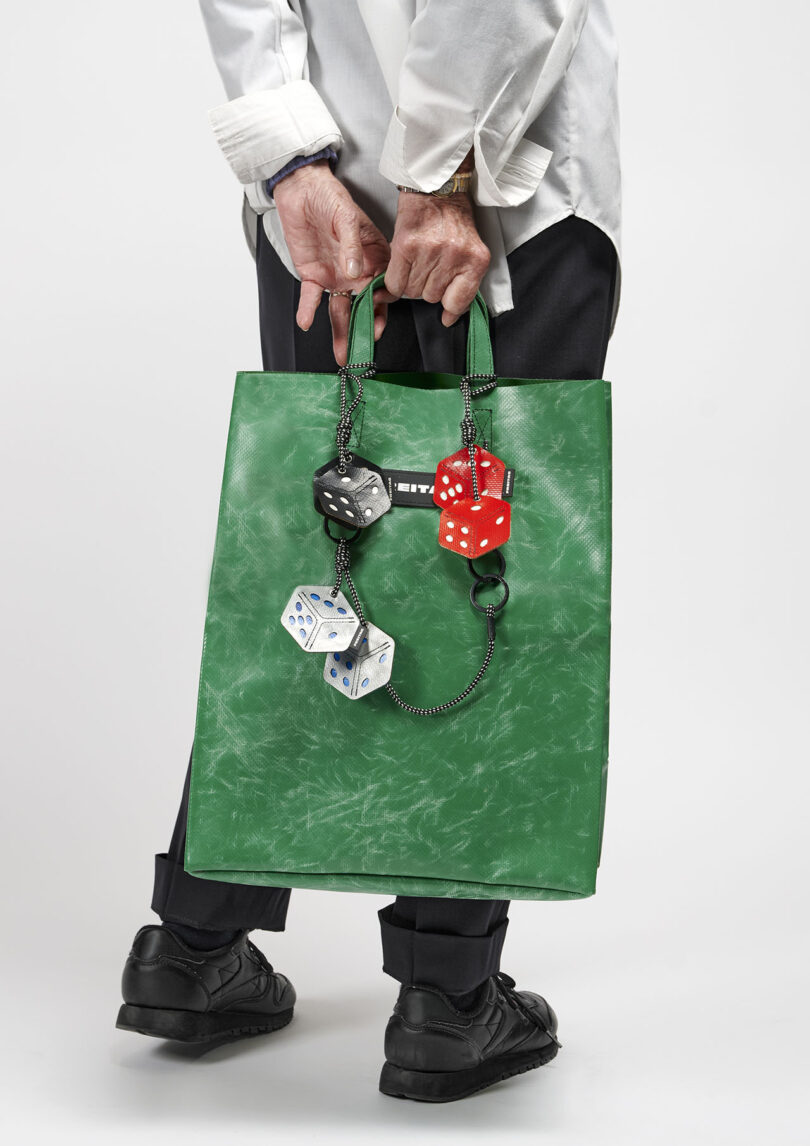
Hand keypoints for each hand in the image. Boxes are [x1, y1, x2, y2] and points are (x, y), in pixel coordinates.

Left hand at [273, 161, 390, 364]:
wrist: (300, 189)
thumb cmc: (331, 196)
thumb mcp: (347, 216)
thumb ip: (353, 245)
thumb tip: (356, 272)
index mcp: (374, 257)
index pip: (384, 289)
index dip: (382, 305)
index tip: (378, 318)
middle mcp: (357, 272)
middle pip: (364, 307)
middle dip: (364, 330)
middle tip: (362, 350)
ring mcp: (336, 277)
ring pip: (341, 310)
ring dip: (341, 332)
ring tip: (342, 355)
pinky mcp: (314, 276)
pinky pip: (311, 298)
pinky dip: (308, 310)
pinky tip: (307, 322)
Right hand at [378, 189, 490, 325]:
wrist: (437, 186)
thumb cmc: (453, 219)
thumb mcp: (469, 250)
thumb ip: (462, 282)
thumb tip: (447, 317)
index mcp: (475, 260)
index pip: (458, 303)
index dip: (449, 309)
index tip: (446, 315)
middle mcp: (454, 257)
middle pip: (431, 297)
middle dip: (428, 286)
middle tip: (428, 267)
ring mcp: (430, 252)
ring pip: (412, 292)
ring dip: (411, 281)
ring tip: (417, 262)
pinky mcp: (407, 246)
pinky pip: (395, 282)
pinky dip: (394, 280)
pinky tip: (401, 266)